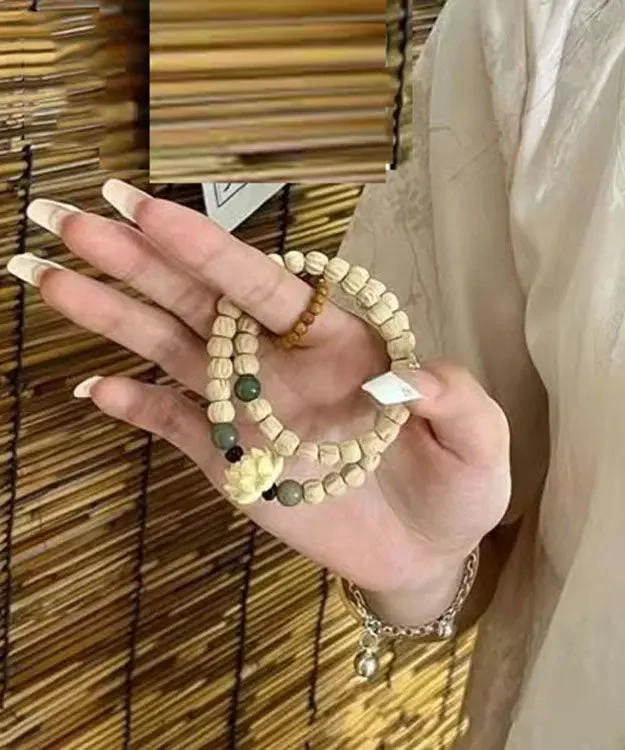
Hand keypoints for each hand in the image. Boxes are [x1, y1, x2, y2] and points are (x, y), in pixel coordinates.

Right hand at [15, 180, 510, 623]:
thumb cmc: (455, 488)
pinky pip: (171, 423)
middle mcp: (278, 360)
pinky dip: (132, 406)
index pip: (262, 284)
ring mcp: (247, 406)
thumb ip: (453, 401)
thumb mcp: (477, 444)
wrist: (423, 549)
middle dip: (132, 259)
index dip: (206, 249)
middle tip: (68, 218)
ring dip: (110, 314)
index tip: (147, 211)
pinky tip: (92, 388)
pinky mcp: (228, 456)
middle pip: (195, 300)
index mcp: (334, 341)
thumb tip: (406, 378)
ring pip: (168, 348)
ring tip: (49, 278)